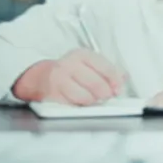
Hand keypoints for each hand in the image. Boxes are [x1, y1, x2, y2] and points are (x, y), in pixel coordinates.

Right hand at [13, 47, 127, 104]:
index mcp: (81, 55)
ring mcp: (59, 80)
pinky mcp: (52, 95)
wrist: (39, 77)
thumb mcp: (87, 65)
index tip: (118, 89)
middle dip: (105, 95)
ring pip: (86, 98)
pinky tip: (78, 103)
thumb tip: (124, 77)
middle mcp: (69, 65)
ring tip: (90, 99)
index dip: (115, 82)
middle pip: (97, 85)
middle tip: (105, 97)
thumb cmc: (68, 72)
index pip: (106, 68)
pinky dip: (79, 108)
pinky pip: (73, 106)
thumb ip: (107, 70)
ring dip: (92, 102)